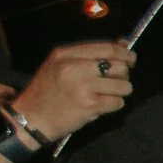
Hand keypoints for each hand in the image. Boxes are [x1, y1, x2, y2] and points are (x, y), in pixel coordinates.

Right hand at [13, 43, 134, 138]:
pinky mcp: (90, 104)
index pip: (108, 49)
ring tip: (106, 96)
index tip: (131, 60)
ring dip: (120, 92)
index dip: (125, 54)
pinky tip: (100, 106)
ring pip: (124, 86)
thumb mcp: (60, 66)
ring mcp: (83, 86)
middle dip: (123, 76)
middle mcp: (75, 67)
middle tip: (115, 83)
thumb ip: (90, 55)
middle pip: (119, 66)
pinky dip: (113, 106)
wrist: (32, 118)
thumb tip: (124, 44)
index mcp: (66, 54)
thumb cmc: (48, 92)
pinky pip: (118, 103)